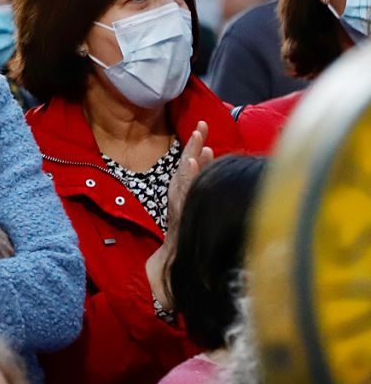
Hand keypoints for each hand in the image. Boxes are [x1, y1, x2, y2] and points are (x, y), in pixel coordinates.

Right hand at [166, 121, 213, 239]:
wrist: (174, 257)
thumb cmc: (186, 228)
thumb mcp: (191, 199)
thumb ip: (199, 177)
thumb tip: (209, 153)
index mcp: (182, 190)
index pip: (189, 163)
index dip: (195, 145)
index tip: (202, 126)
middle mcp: (178, 194)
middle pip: (185, 165)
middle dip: (193, 145)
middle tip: (201, 126)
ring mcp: (179, 203)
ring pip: (184, 177)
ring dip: (190, 156)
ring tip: (197, 139)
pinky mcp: (181, 212)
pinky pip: (185, 192)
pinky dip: (189, 176)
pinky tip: (192, 163)